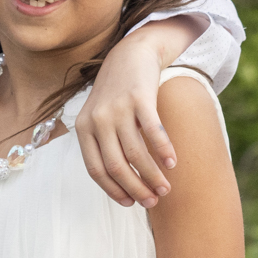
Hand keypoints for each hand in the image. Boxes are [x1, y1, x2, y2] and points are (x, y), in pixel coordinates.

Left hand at [78, 29, 183, 207]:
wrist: (131, 54)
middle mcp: (98, 120)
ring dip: (152, 175)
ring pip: (136, 153)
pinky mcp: (140, 97)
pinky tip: (173, 164)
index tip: (131, 204)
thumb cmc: (117, 94)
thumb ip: (103, 145)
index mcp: (84, 129)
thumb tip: (120, 184)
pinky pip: (153, 132)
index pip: (96, 170)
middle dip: (136, 188)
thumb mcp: (99, 117)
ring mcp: (118, 108)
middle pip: (116, 165)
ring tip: (166, 188)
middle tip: (153, 201)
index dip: (113, 190)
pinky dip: (163, 151)